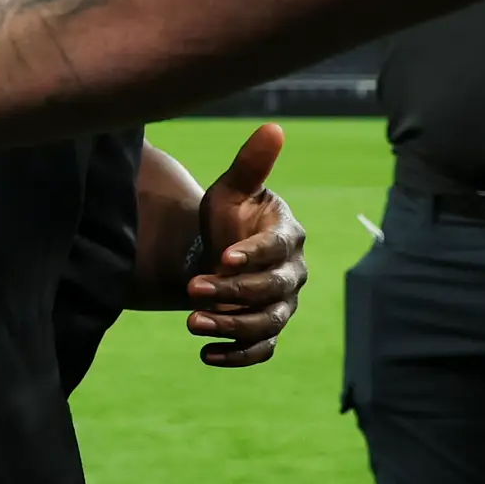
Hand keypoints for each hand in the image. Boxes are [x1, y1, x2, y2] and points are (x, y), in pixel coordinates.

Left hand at [186, 121, 307, 366]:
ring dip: (232, 326)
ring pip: (268, 322)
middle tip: (193, 288)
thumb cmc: (227, 217)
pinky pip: (261, 348)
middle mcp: (293, 273)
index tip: (223, 257)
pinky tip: (205, 355)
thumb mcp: (232, 189)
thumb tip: (273, 128)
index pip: (278, 247)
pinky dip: (237, 355)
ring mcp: (282, 304)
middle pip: (272, 289)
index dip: (254, 254)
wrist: (215, 253)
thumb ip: (250, 165)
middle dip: (234, 291)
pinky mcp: (266, 329)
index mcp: (289, 235)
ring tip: (191, 322)